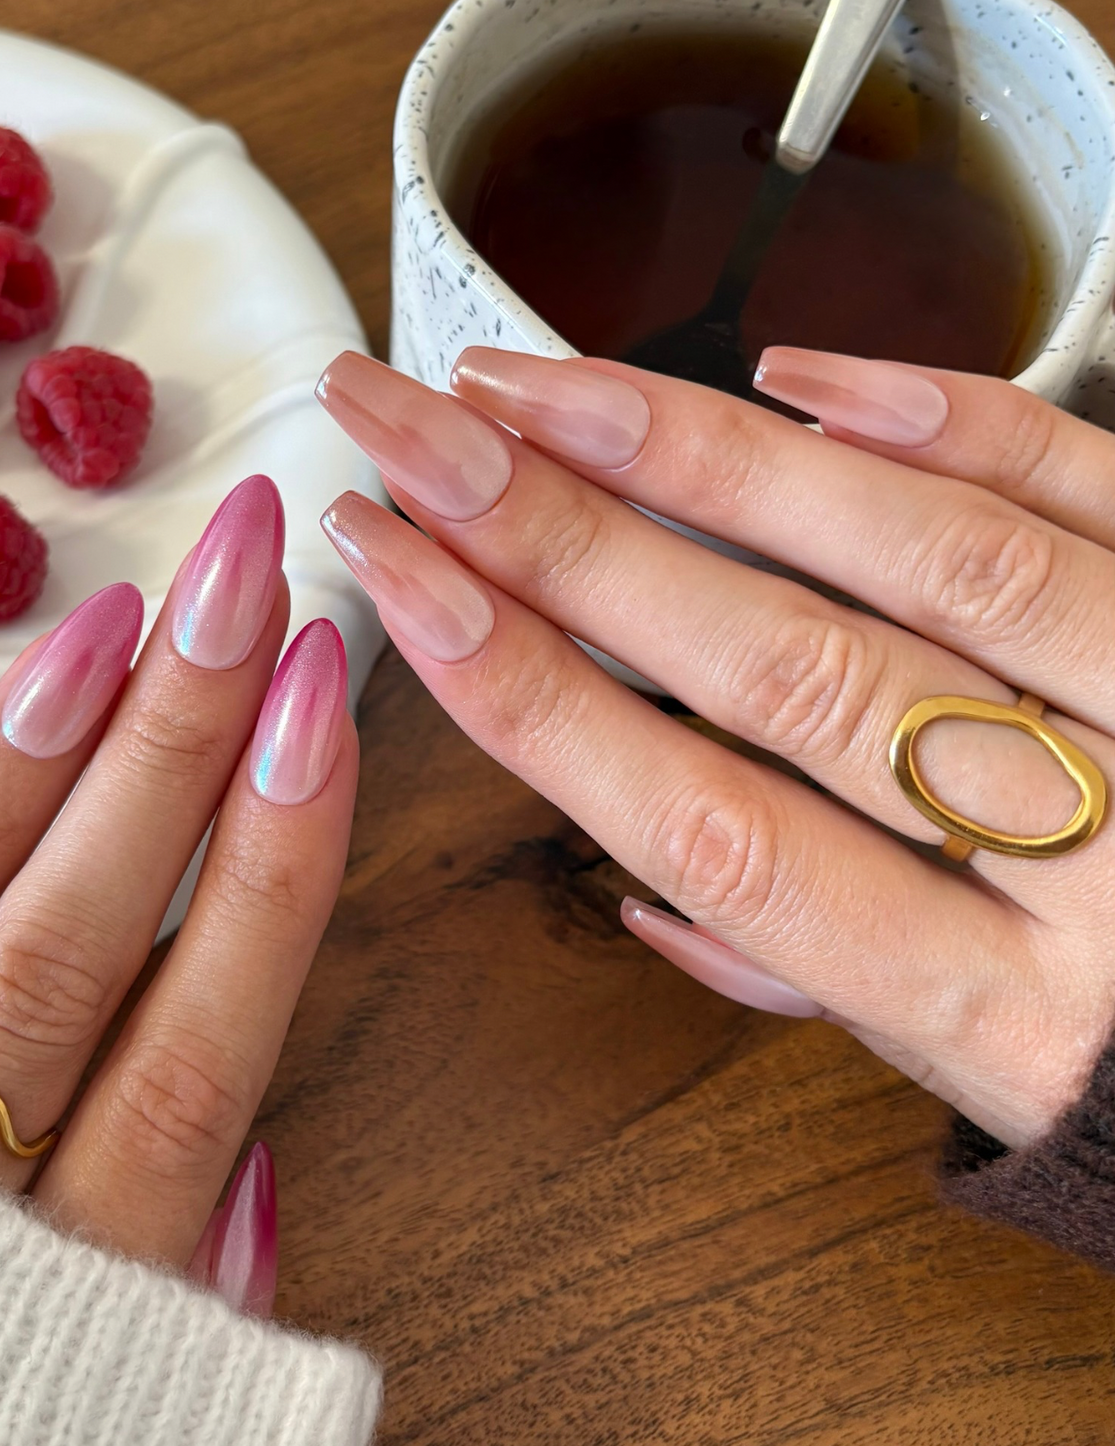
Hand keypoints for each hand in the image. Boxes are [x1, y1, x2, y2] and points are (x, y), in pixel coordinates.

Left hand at [0, 474, 355, 1311]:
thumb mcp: (111, 1439)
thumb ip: (189, 1320)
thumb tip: (257, 1172)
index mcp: (63, 1302)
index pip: (199, 1046)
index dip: (271, 865)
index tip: (316, 706)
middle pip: (73, 950)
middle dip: (175, 744)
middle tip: (241, 574)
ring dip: (22, 773)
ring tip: (110, 623)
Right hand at [316, 346, 1114, 1148]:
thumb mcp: (989, 1074)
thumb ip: (811, 979)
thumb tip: (633, 893)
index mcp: (1009, 1015)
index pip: (715, 829)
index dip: (534, 695)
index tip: (400, 575)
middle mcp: (1102, 865)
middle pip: (783, 670)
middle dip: (561, 536)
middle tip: (408, 429)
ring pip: (923, 557)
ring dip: (707, 456)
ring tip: (535, 385)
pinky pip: (1096, 491)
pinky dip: (948, 417)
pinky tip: (796, 371)